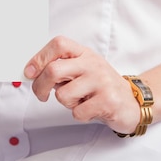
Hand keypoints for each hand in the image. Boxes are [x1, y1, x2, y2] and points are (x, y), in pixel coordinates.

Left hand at [24, 36, 140, 134]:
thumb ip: (61, 70)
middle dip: (40, 86)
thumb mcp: (82, 71)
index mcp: (84, 54)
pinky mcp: (108, 101)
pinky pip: (77, 112)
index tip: (29, 72)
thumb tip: (32, 73)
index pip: (59, 44)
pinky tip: (91, 110)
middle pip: (53, 70)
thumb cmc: (100, 87)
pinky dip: (80, 115)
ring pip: (63, 95)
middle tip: (42, 95)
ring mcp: (101, 81)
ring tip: (80, 101)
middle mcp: (93, 64)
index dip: (39, 57)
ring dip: (66, 103)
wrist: (132, 103)